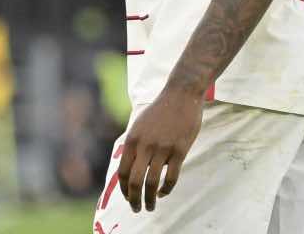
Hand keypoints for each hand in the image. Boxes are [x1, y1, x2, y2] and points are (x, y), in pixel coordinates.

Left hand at [117, 86, 203, 212]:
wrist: (180, 94)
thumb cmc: (160, 110)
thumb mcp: (139, 125)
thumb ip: (134, 145)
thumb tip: (131, 167)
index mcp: (132, 139)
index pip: (123, 172)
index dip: (123, 188)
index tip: (127, 197)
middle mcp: (144, 145)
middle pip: (134, 181)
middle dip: (133, 200)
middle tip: (136, 209)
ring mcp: (162, 149)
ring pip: (152, 182)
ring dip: (149, 199)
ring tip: (151, 206)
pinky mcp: (179, 151)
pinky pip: (171, 178)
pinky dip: (166, 190)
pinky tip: (163, 193)